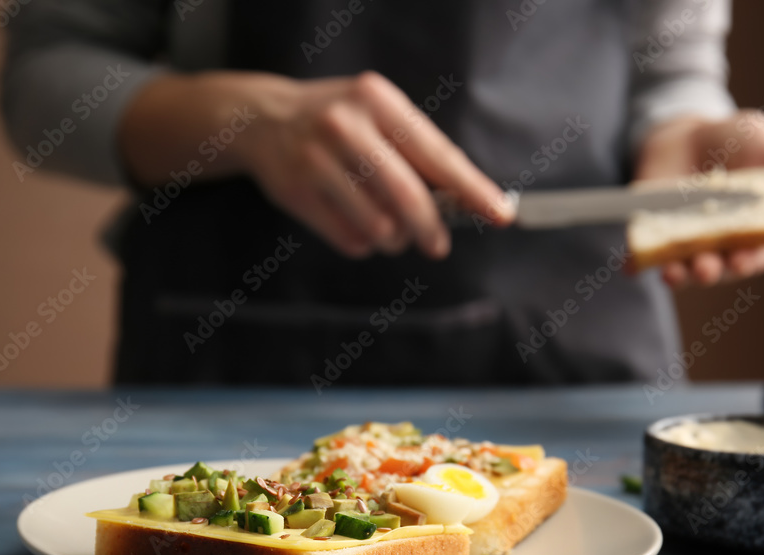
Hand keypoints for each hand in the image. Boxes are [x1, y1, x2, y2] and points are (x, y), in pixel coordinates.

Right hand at [120, 71, 512, 259]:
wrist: (262, 120)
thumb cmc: (340, 121)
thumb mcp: (378, 114)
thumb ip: (418, 151)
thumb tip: (466, 199)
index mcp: (377, 101)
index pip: (436, 154)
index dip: (471, 189)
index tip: (500, 214)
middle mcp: (345, 126)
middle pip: (407, 197)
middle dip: (430, 229)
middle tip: (436, 244)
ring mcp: (316, 161)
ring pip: (378, 226)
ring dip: (392, 239)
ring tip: (386, 226)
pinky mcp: (296, 193)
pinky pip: (349, 240)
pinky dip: (363, 243)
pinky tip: (356, 223)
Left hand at [634, 112, 763, 287]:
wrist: (688, 130)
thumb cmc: (739, 142)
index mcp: (755, 232)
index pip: (757, 255)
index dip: (752, 260)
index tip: (745, 259)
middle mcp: (720, 245)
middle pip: (718, 269)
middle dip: (713, 272)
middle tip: (708, 268)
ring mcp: (685, 242)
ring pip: (682, 269)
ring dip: (679, 275)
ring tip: (674, 273)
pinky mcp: (652, 234)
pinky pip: (643, 255)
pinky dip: (636, 264)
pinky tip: (631, 267)